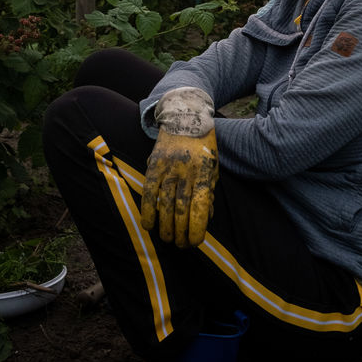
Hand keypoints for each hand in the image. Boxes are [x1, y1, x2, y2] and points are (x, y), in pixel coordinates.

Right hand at [141, 126, 218, 247]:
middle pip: (182, 208)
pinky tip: (148, 224)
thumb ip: (209, 191)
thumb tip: (206, 217)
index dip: (197, 228)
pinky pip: (149, 191)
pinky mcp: (155, 163)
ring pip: (165, 203)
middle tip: (181, 245)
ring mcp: (170, 167)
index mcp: (206, 172)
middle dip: (181, 232)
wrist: (186, 116)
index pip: (201, 206)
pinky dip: (147, 210)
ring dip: (165, 226)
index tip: (195, 242)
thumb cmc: (203, 147)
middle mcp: (187, 170)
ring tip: (167, 239)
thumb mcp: (213, 166)